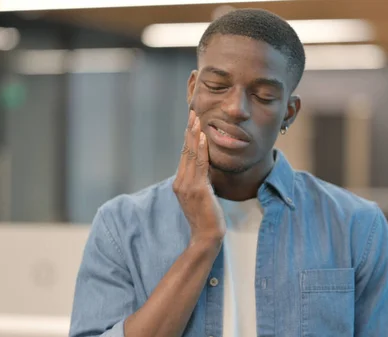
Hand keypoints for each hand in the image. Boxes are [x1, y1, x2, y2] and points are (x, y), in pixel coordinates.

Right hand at [173, 111, 225, 246]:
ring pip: (190, 155)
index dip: (188, 137)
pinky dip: (201, 150)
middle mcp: (180, 182)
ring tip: (197, 119)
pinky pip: (200, 165)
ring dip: (194, 135)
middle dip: (189, 130)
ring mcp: (187, 186)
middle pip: (185, 151)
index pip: (184, 155)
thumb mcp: (202, 195)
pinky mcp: (197, 189)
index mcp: (180, 183)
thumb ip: (201, 181)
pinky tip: (203, 137)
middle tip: (193, 112)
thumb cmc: (207, 218)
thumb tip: (205, 167)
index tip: (191, 122)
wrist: (206, 236)